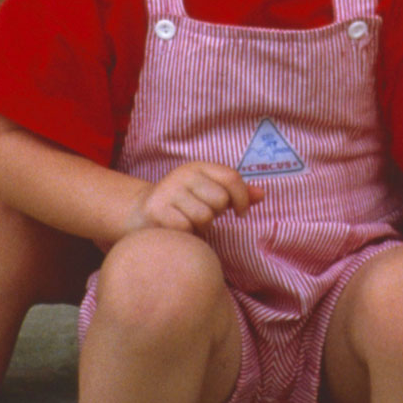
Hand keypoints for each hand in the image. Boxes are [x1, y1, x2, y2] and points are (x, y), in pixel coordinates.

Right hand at [126, 162, 262, 235]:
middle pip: (219, 200)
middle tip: (202, 218)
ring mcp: (168, 191)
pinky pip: (187, 229)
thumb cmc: (183, 206)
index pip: (231, 177)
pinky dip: (187, 236)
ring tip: (189, 225)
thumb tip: (262, 194)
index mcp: (198, 167)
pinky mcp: (156, 210)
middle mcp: (182, 174)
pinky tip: (178, 232)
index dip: (243, 198)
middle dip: (215, 215)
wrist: (139, 214)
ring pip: (204, 216)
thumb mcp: (209, 194)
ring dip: (201, 228)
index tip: (241, 213)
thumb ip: (235, 194)